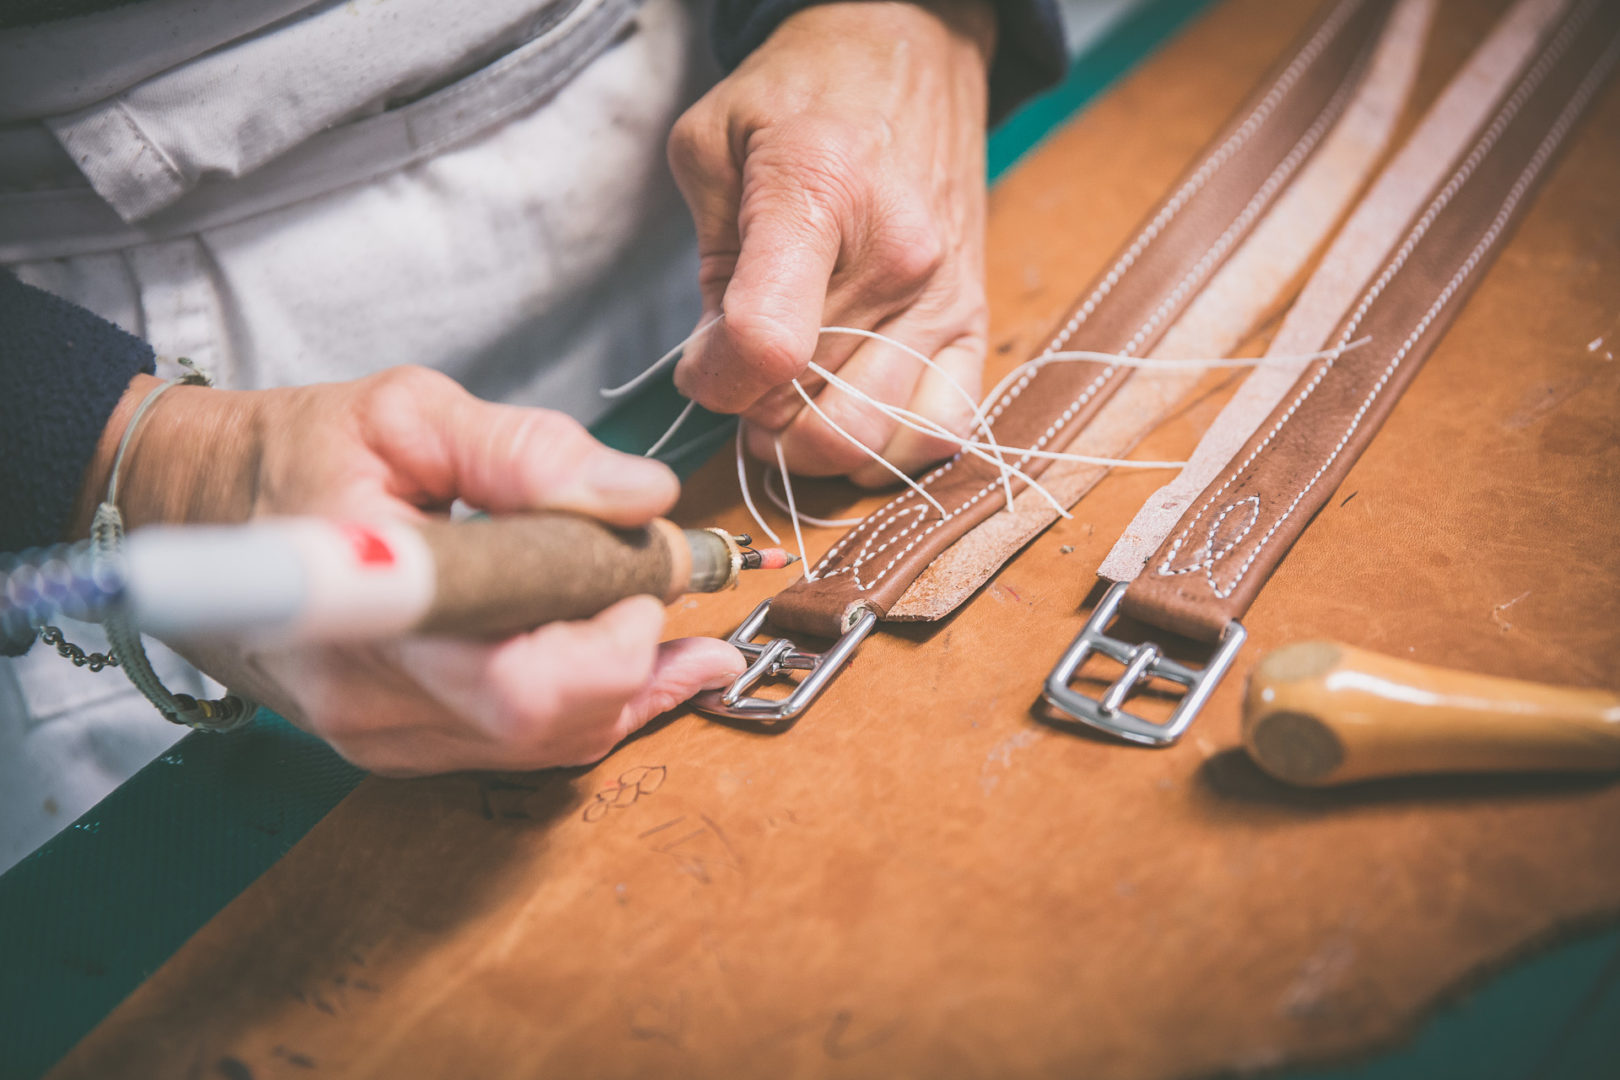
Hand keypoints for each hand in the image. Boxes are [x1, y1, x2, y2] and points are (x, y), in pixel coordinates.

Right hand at [76, 367, 744, 774]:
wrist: (194, 512)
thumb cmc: (293, 455)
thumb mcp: (405, 413)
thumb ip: (524, 450)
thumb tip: (641, 496)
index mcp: (367, 613)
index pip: (520, 684)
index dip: (609, 640)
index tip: (641, 567)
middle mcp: (372, 700)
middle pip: (549, 724)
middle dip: (634, 654)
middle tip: (661, 575)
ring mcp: (382, 736)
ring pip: (547, 745)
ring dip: (633, 685)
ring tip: (691, 627)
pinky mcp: (397, 744)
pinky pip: (522, 746)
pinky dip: (595, 704)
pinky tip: (655, 666)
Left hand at [668, 0, 995, 482]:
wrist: (910, 51)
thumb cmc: (805, 95)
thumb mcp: (712, 145)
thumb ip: (707, 266)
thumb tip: (718, 369)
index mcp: (821, 194)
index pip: (765, 346)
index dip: (714, 382)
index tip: (700, 364)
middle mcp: (899, 259)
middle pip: (811, 411)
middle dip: (754, 415)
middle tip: (740, 378)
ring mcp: (946, 298)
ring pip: (867, 439)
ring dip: (809, 441)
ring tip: (787, 397)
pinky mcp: (975, 323)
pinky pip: (939, 434)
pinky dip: (884, 452)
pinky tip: (847, 417)